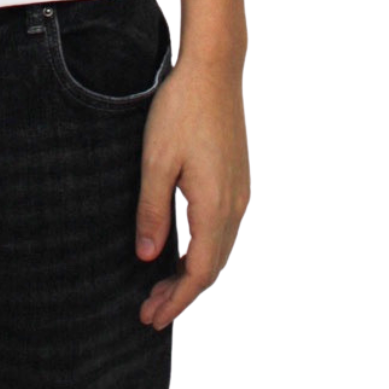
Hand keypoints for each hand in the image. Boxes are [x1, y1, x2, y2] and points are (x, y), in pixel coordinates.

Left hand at [135, 54, 250, 328]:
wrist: (214, 69)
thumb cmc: (180, 110)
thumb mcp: (155, 160)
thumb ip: (152, 211)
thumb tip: (148, 258)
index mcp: (216, 206)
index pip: (199, 272)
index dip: (176, 300)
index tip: (150, 318)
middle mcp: (235, 206)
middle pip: (212, 267)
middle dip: (181, 294)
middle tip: (148, 312)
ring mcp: (240, 193)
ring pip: (219, 250)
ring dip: (192, 274)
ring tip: (160, 289)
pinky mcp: (237, 180)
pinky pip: (223, 231)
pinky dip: (202, 252)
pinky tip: (181, 252)